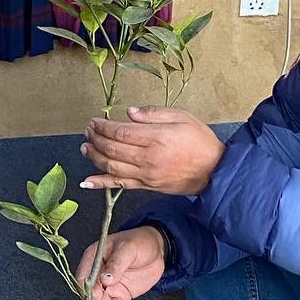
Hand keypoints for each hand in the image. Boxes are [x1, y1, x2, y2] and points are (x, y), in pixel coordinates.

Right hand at [75, 225, 167, 299]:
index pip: (84, 278)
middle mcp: (97, 274)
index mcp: (93, 259)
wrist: (159, 248)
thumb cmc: (140, 242)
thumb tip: (105, 279)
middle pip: (92, 296)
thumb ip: (116, 264)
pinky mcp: (120, 295)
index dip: (85, 293)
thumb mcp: (128, 249)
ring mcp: (109, 286)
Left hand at [80, 107, 223, 195]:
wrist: (214, 171)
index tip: (94, 121)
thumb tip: (129, 113)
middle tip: (88, 131)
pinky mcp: (147, 186)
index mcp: (156, 138)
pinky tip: (86, 182)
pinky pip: (119, 186)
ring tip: (85, 147)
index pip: (120, 132)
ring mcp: (146, 175)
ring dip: (94, 157)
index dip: (103, 126)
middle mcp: (148, 158)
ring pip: (111, 167)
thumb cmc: (200, 141)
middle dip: (95, 139)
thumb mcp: (181, 117)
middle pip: (112, 149)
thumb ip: (154, 113)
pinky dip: (101, 184)